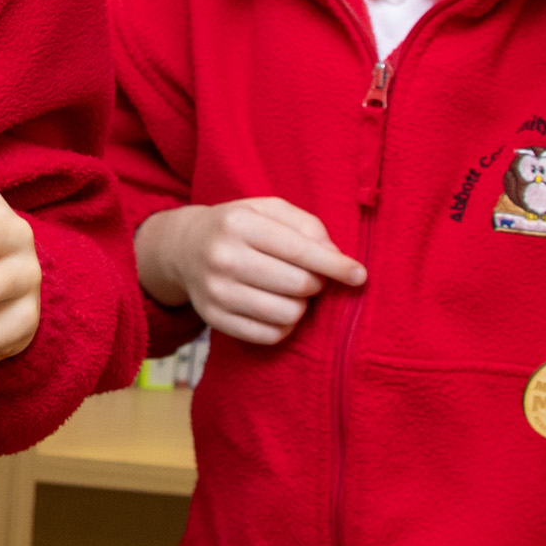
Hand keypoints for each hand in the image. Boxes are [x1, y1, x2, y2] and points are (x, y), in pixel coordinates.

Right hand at [133, 197, 364, 345]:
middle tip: (310, 277)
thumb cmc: (240, 226)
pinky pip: (268, 336)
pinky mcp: (213, 318)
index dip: (336, 265)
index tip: (360, 275)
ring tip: (291, 292)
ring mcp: (215, 291)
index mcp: (238, 223)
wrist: (185, 247)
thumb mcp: (269, 209)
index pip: (300, 250)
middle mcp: (222, 257)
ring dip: (300, 306)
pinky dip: (284, 327)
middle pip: (298, 285)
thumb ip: (307, 225)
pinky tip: (277, 309)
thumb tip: (336, 256)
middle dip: (316, 284)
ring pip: (287, 315)